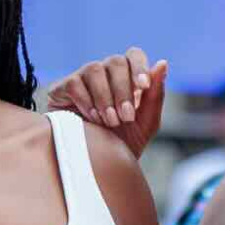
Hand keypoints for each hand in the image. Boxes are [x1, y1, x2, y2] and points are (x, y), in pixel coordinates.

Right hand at [46, 47, 167, 159]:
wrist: (97, 168)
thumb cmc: (123, 144)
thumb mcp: (146, 123)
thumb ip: (155, 95)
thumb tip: (162, 63)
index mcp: (126, 78)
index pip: (133, 55)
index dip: (139, 67)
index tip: (144, 87)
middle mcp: (104, 74)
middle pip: (115, 62)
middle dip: (123, 90)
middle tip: (126, 117)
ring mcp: (82, 80)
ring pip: (95, 69)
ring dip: (105, 98)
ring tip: (109, 122)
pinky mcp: (61, 90)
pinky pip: (75, 83)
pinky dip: (86, 102)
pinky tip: (92, 119)